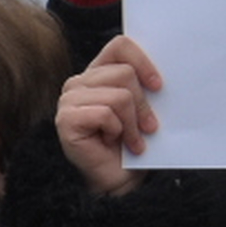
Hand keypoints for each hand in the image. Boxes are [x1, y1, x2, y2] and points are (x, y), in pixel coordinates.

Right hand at [57, 33, 163, 197]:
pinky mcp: (65, 120)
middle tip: (147, 126)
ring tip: (133, 138)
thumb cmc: (130, 145)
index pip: (120, 46)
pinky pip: (105, 113)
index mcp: (97, 74)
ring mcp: (68, 101)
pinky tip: (114, 142)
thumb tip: (160, 75)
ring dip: (132, 122)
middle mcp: (78, 83)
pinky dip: (118, 131)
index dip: (143, 61)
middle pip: (124, 73)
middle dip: (143, 104)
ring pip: (118, 95)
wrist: (118, 181)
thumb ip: (142, 85)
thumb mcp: (141, 108)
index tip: (159, 85)